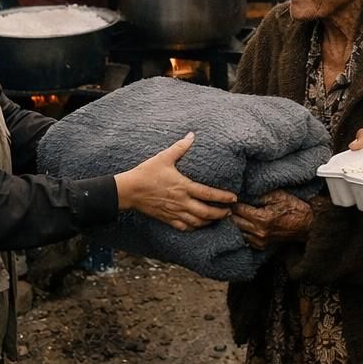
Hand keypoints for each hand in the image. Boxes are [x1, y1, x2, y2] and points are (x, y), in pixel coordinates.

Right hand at [114, 133, 236, 229]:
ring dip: (210, 222)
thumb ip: (180, 147)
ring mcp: (174, 212)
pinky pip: (184, 227)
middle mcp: (181, 202)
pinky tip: (199, 225)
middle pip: (206, 212)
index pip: (208, 194)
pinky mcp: (166, 219)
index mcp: (183, 187)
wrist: (128, 190)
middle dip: (220, 213)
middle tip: (229, 212)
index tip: (234, 198)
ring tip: (218, 219)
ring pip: (197, 222)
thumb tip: (191, 135)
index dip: (223, 197)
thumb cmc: (146, 173)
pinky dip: (194, 228)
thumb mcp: (164, 157)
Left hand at [232, 190, 313, 248]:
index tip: (235, 197)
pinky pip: (245, 238)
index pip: (238, 210)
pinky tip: (246, 223)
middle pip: (235, 222)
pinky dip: (243, 231)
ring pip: (238, 231)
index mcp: (262, 218)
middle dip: (232, 212)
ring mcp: (260, 240)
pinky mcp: (262, 245)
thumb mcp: (278, 195)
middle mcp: (259, 232)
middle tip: (233, 204)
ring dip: (236, 222)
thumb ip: (259, 194)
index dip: (235, 202)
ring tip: (238, 213)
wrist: (306, 224)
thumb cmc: (294, 208)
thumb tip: (244, 192)